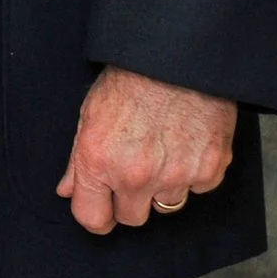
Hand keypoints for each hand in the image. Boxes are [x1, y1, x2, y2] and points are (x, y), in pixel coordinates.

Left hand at [57, 65, 234, 231]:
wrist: (176, 58)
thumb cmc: (129, 80)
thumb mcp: (89, 114)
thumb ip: (78, 160)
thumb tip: (67, 191)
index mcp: (98, 162)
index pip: (92, 219)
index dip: (96, 213)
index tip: (102, 206)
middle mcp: (135, 176)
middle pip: (132, 218)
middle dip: (131, 199)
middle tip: (135, 168)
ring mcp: (175, 177)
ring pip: (166, 205)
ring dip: (163, 186)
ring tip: (161, 148)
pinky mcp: (209, 171)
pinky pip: (197, 188)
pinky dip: (192, 172)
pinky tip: (185, 143)